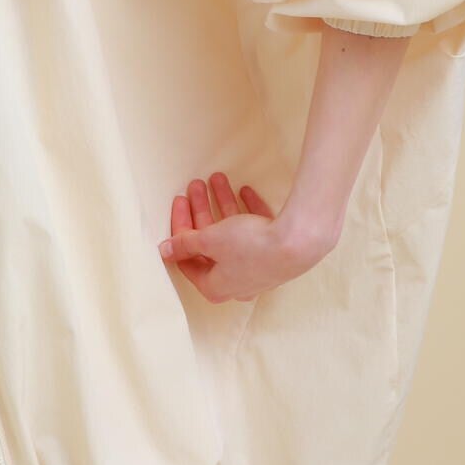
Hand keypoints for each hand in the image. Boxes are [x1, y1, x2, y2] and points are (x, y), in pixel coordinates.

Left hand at [157, 173, 338, 304]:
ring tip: (217, 178)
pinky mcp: (275, 255)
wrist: (299, 242)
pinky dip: (248, 211)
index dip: (179, 226)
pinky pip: (256, 231)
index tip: (179, 201)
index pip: (187, 258)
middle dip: (202, 209)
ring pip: (232, 234)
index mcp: (215, 286)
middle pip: (210, 244)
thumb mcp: (209, 240)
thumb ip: (185, 243)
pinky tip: (244, 190)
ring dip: (223, 204)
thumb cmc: (250, 246)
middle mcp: (235, 283)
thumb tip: (164, 251)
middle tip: (195, 185)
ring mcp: (257, 269)